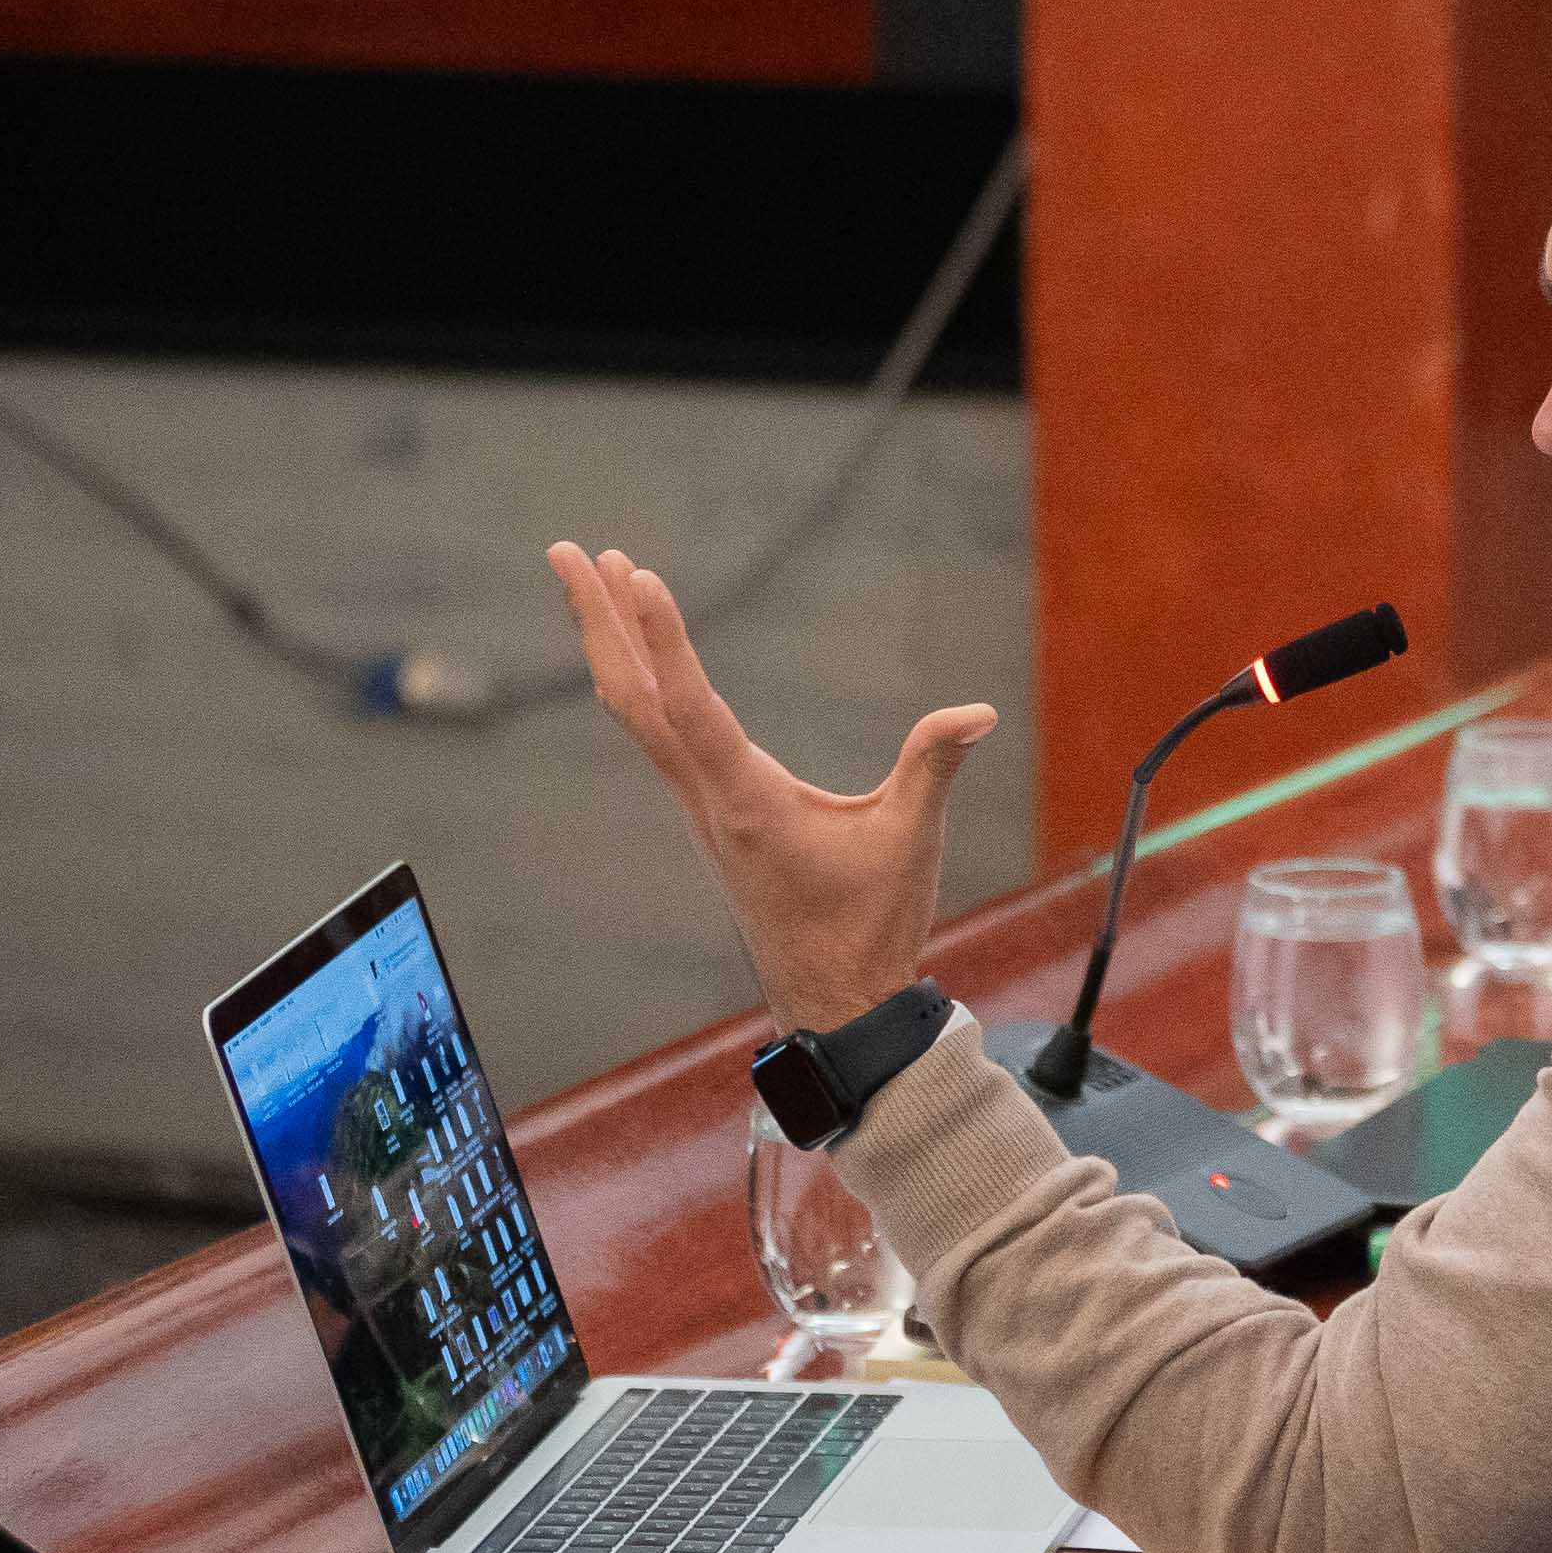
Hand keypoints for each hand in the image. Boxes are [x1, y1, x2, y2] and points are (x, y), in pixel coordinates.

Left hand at [555, 542, 998, 1029]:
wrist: (835, 1002)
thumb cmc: (871, 924)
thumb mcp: (910, 839)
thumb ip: (934, 766)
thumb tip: (978, 712)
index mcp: (747, 802)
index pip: (691, 705)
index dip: (665, 638)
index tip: (638, 574)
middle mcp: (708, 799)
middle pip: (633, 697)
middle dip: (601, 621)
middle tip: (572, 550)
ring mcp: (703, 807)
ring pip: (637, 713)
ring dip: (613, 642)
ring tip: (599, 577)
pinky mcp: (712, 814)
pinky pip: (657, 734)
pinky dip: (639, 681)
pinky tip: (637, 662)